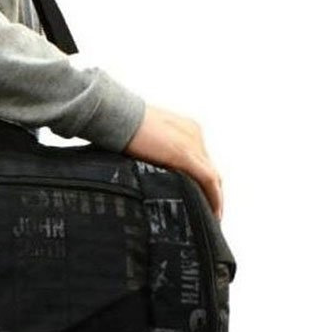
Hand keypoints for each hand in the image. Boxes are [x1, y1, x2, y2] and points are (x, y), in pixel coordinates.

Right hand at [123, 104, 223, 220]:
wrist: (117, 115)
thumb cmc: (121, 125)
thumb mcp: (144, 140)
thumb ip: (154, 154)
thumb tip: (149, 169)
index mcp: (185, 129)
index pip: (200, 159)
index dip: (203, 179)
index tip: (200, 195)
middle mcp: (194, 135)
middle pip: (208, 168)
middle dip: (212, 190)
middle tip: (210, 210)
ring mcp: (192, 143)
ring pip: (212, 176)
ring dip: (215, 196)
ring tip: (212, 215)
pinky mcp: (185, 154)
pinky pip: (208, 179)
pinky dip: (214, 197)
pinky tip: (213, 211)